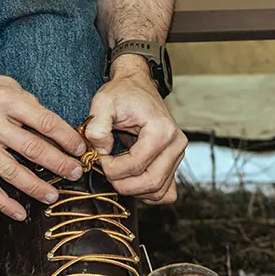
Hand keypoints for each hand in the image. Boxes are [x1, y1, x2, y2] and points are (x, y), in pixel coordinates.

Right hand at [0, 66, 89, 220]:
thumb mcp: (11, 86)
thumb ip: (33, 108)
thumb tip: (61, 133)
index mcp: (7, 100)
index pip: (44, 122)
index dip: (66, 138)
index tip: (81, 149)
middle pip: (31, 148)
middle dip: (58, 163)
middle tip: (75, 173)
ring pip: (10, 171)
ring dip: (35, 187)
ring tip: (53, 196)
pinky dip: (3, 203)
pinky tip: (20, 213)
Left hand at [84, 59, 186, 204]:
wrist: (136, 84)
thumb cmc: (122, 93)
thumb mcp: (103, 102)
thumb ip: (96, 126)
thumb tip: (101, 152)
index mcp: (161, 130)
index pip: (137, 165)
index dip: (113, 168)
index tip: (99, 158)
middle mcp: (175, 144)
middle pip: (151, 182)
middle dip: (123, 183)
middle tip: (106, 171)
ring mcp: (178, 154)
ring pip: (159, 190)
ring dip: (134, 189)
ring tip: (116, 173)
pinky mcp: (174, 161)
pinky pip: (166, 190)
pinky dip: (148, 191)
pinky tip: (131, 179)